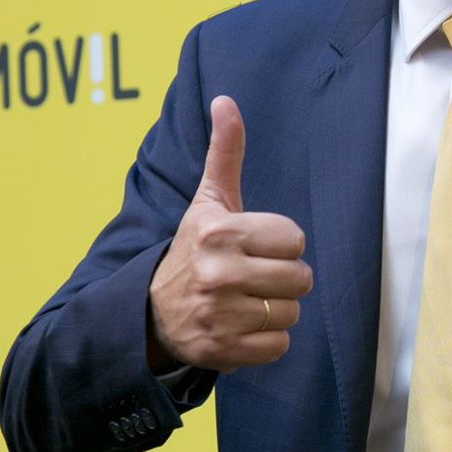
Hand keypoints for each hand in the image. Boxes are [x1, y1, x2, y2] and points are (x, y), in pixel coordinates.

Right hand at [147, 95, 311, 372]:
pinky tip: (243, 326)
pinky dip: (268, 341)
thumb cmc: (193, 250)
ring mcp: (220, 315)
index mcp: (220, 233)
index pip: (295, 239)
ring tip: (248, 302)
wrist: (151, 312)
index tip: (256, 247)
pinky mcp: (223, 351)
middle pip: (300, 279)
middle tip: (255, 277)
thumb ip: (225, 153)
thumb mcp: (208, 201)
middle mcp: (218, 274)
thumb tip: (226, 100)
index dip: (282, 244)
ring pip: (291, 313)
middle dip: (284, 279)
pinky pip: (280, 346)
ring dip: (277, 310)